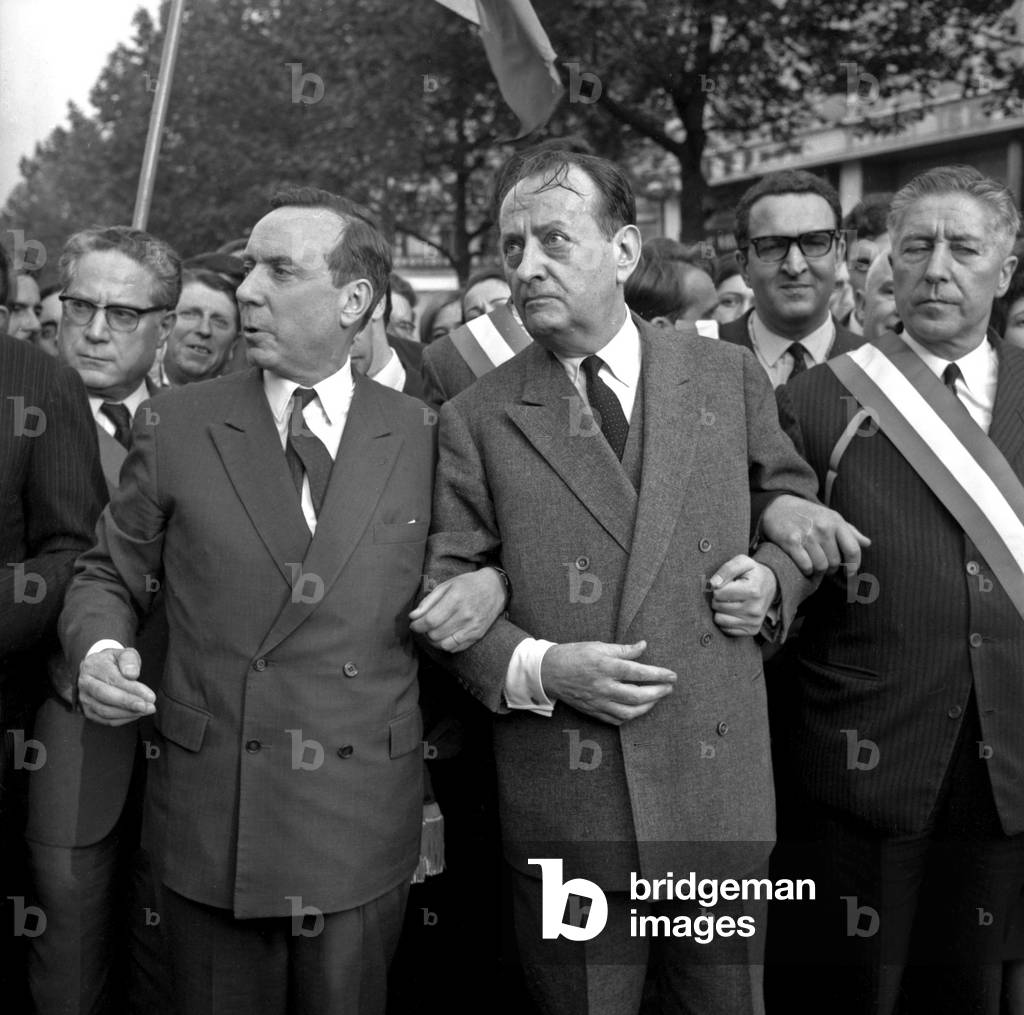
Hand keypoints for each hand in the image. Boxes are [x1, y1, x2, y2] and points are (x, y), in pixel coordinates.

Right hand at [78, 647, 155, 725]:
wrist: (99, 668)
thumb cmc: (116, 662)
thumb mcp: (124, 654)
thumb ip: (129, 660)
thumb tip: (131, 674)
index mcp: (93, 666)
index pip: (113, 680)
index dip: (133, 689)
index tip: (150, 696)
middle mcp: (85, 683)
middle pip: (106, 697)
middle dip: (130, 703)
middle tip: (149, 707)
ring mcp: (85, 699)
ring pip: (105, 711)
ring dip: (128, 713)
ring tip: (146, 710)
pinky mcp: (88, 711)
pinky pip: (105, 720)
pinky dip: (122, 719)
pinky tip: (136, 714)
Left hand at [409, 567, 507, 652]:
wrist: (495, 588)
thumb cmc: (468, 584)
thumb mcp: (447, 585)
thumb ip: (428, 601)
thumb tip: (413, 616)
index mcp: (456, 599)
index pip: (430, 620)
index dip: (417, 625)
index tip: (413, 624)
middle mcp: (465, 615)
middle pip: (435, 634)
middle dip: (424, 632)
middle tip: (424, 626)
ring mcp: (473, 627)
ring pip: (444, 644)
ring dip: (434, 641)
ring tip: (433, 632)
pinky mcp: (477, 635)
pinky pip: (455, 648)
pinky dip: (445, 645)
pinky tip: (444, 636)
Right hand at [540, 640, 675, 725]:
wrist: (548, 671)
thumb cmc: (574, 655)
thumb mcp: (598, 646)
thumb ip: (623, 649)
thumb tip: (643, 646)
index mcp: (605, 667)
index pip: (638, 672)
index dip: (658, 674)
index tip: (672, 675)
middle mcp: (603, 687)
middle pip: (637, 696)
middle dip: (658, 693)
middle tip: (669, 688)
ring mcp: (598, 702)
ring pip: (629, 712)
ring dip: (647, 707)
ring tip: (656, 699)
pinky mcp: (593, 711)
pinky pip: (616, 720)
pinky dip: (630, 717)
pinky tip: (637, 710)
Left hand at [710, 555, 776, 636]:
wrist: (771, 586)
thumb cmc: (753, 573)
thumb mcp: (743, 562)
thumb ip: (727, 569)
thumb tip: (713, 584)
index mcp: (753, 590)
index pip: (718, 593)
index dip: (717, 586)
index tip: (726, 583)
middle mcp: (755, 609)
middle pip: (717, 606)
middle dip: (718, 598)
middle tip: (727, 592)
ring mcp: (754, 622)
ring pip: (719, 619)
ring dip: (720, 610)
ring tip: (729, 601)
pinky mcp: (751, 631)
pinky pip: (725, 629)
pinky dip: (725, 620)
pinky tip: (733, 611)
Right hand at [759, 494, 869, 575]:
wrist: (778, 506)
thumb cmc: (807, 514)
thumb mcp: (830, 517)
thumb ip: (849, 531)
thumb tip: (867, 543)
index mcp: (836, 521)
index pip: (853, 549)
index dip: (854, 566)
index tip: (850, 573)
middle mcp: (823, 527)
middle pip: (835, 562)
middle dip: (831, 569)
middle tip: (825, 566)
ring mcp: (807, 535)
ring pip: (821, 566)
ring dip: (818, 571)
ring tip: (814, 566)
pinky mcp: (791, 541)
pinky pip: (806, 566)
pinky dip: (806, 570)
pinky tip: (804, 566)